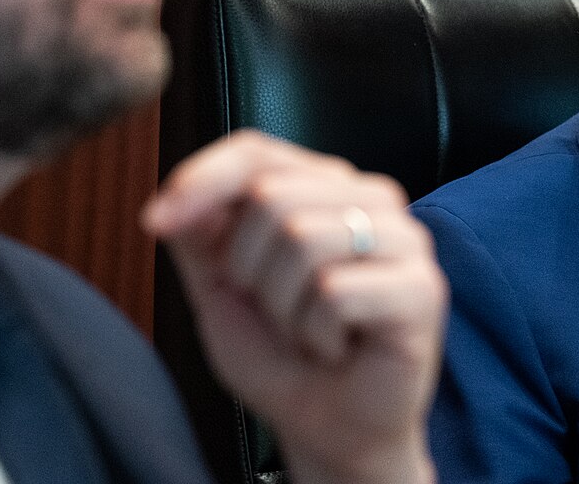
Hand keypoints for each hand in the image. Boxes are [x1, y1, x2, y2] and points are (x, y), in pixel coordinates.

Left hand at [144, 131, 444, 483]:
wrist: (326, 428)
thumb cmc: (281, 356)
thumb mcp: (220, 288)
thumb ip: (200, 233)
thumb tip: (174, 196)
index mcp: (324, 186)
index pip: (256, 151)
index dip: (201, 179)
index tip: (155, 222)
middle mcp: (370, 198)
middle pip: (272, 196)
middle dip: (248, 270)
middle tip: (278, 312)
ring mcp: (404, 239)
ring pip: (303, 239)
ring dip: (285, 308)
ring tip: (309, 330)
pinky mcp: (423, 288)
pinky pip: (336, 291)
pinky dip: (317, 334)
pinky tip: (337, 347)